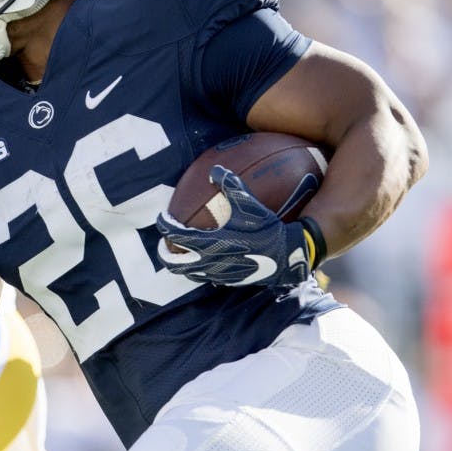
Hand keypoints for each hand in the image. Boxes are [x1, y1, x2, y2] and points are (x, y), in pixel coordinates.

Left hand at [156, 165, 311, 286]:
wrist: (289, 255)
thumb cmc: (268, 229)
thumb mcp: (250, 205)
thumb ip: (231, 186)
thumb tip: (215, 169)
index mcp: (211, 243)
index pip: (177, 236)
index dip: (165, 225)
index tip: (162, 217)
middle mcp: (211, 262)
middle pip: (175, 264)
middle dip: (165, 254)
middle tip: (162, 244)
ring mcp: (219, 274)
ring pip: (189, 273)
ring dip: (180, 264)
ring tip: (179, 253)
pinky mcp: (229, 281)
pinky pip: (205, 277)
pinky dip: (197, 270)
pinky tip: (203, 260)